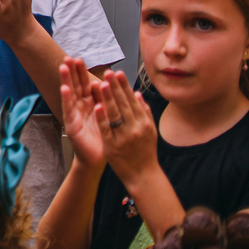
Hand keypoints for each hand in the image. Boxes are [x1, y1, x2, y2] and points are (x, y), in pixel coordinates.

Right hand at [60, 57, 104, 168]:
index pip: (86, 84)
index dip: (83, 72)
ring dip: (66, 80)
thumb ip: (108, 100)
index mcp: (91, 103)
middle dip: (73, 71)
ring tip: (63, 67)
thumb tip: (112, 84)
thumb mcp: (108, 115)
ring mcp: (75, 114)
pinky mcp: (71, 124)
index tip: (81, 59)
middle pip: (76, 85)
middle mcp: (81, 107)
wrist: (98, 157)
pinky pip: (69, 109)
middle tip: (69, 57)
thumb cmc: (103, 137)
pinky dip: (67, 99)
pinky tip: (65, 89)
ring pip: (71, 94)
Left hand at [94, 70, 158, 185]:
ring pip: (115, 115)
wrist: (143, 176)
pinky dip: (103, 118)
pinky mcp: (113, 146)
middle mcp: (135, 128)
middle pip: (123, 104)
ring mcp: (124, 137)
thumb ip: (144, 112)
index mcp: (144, 123)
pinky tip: (97, 107)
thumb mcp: (150, 131)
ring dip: (108, 99)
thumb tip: (137, 94)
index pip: (132, 101)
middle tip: (108, 72)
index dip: (124, 86)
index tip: (118, 73)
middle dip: (115, 87)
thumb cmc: (145, 152)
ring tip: (102, 84)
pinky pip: (107, 130)